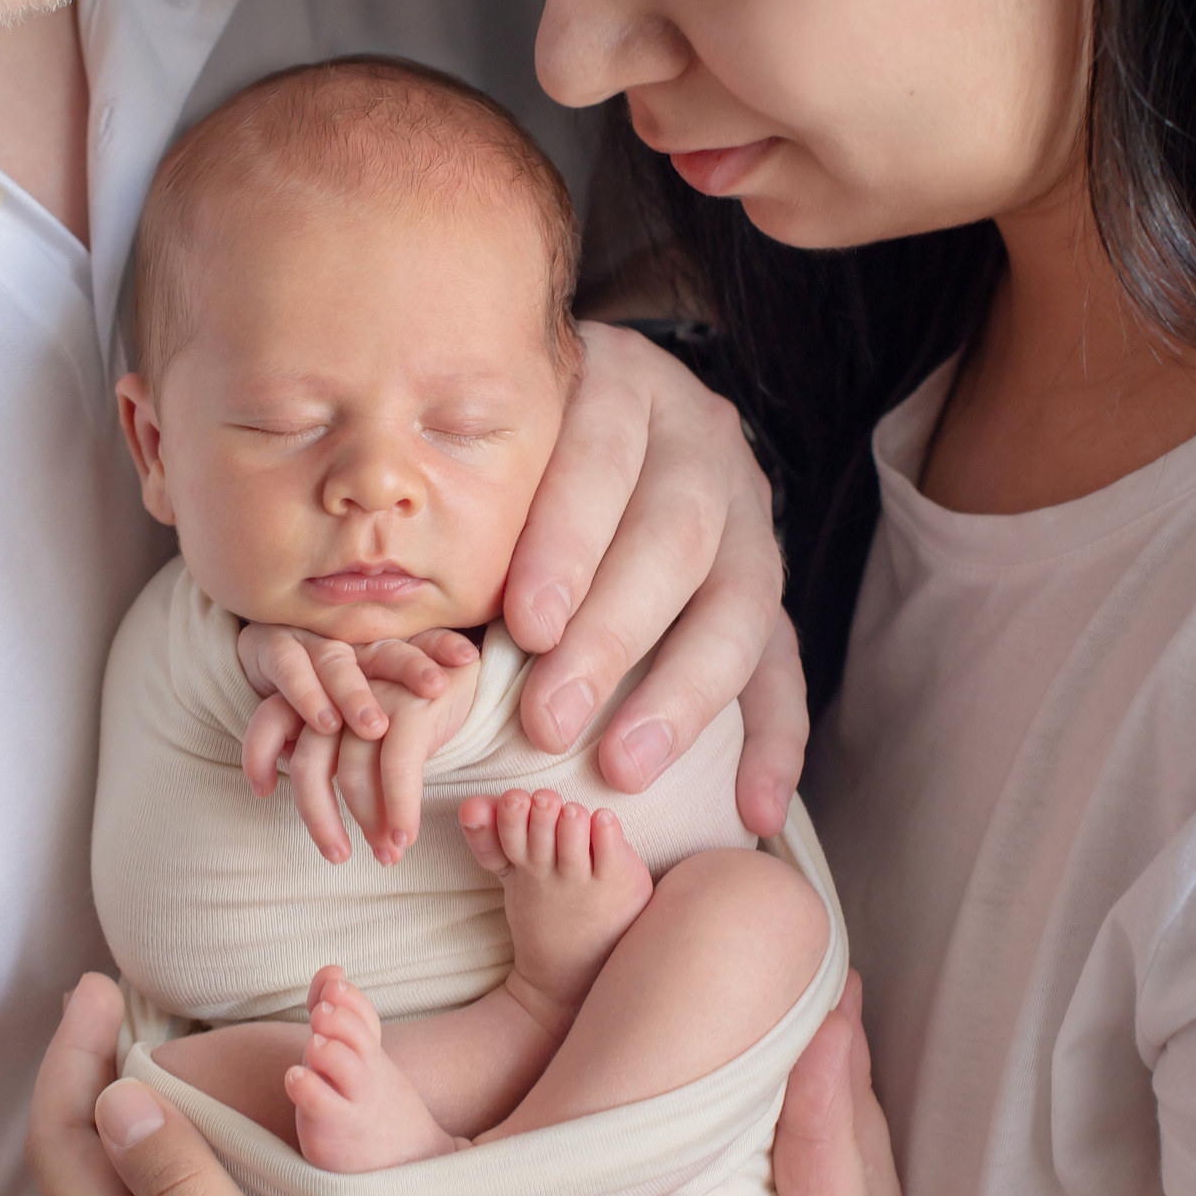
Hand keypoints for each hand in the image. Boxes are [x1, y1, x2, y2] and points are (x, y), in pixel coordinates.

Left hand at [28, 973, 505, 1195]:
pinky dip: (157, 1178)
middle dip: (84, 1082)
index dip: (71, 1060)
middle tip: (112, 1005)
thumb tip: (114, 1101)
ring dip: (118, 1129)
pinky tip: (197, 1170)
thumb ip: (185, 1193)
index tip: (97, 986)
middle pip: (75, 1178)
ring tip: (147, 1064)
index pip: (65, 1152)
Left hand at [238, 625, 482, 864]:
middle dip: (319, 817)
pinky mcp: (411, 709)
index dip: (257, 755)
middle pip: (308, 763)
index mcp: (320, 692)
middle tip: (338, 855)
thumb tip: (319, 804)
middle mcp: (340, 694)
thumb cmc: (411, 705)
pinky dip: (399, 809)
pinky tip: (404, 836)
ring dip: (369, 823)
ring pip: (352, 775)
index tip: (261, 793)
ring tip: (387, 853)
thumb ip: (337, 750)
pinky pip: (396, 770)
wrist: (468, 667)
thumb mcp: (366, 722)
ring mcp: (375, 701)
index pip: (270, 718)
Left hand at [508, 322, 802, 835]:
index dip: (568, 546)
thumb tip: (413, 608)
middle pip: (673, 537)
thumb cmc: (518, 444)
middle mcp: (701, 440)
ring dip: (680, 693)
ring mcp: (748, 511)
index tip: (525, 627)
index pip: (601, 459)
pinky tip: (756, 810)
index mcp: (623, 386)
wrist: (610, 406)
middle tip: (550, 718)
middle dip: (611, 636)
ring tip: (624, 766)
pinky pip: (782, 661)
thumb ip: (479, 501)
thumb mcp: (499, 438)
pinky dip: (774, 741)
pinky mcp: (768, 580)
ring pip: (738, 601)